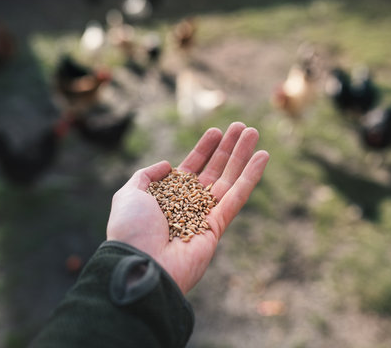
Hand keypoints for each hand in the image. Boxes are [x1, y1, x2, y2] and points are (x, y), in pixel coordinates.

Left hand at [106, 122, 269, 293]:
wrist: (141, 264)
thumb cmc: (131, 230)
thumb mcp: (129, 194)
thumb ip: (145, 176)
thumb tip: (168, 165)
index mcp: (167, 197)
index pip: (190, 167)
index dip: (204, 149)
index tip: (216, 130)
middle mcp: (187, 205)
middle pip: (213, 171)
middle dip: (228, 149)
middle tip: (243, 126)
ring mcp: (204, 216)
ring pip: (228, 180)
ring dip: (242, 156)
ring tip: (254, 132)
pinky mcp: (217, 227)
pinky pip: (237, 197)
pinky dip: (251, 177)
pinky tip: (261, 157)